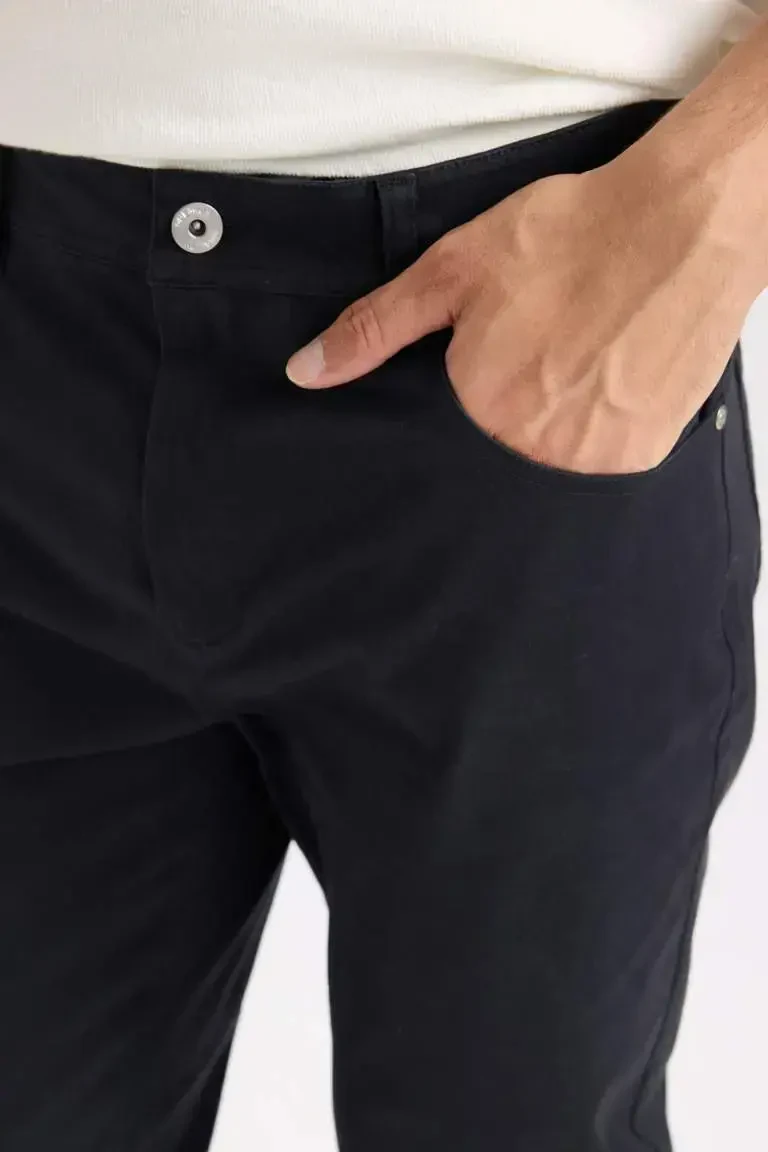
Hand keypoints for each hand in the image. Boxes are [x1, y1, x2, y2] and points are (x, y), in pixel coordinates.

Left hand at [285, 137, 755, 474]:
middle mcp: (534, 449)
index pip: (453, 429)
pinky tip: (614, 373)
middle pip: (505, 444)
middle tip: (550, 345)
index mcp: (480, 408)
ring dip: (563, 416)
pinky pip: (604, 455)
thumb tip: (303, 374)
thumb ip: (375, 329)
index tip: (508, 353)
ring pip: (556, 454)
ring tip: (586, 354)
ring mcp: (592, 458)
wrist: (683, 224)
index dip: (478, 387)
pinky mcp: (641, 455)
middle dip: (519, 399)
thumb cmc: (568, 237)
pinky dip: (605, 422)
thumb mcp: (452, 271)